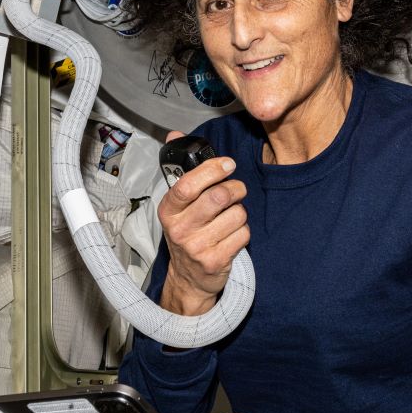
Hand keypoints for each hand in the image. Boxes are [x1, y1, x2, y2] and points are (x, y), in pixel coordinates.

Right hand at [158, 131, 249, 316]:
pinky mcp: (215, 262)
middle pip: (219, 197)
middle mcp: (179, 229)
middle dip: (236, 188)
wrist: (189, 278)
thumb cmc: (187, 232)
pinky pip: (243, 234)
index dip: (212, 170)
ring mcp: (196, 248)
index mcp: (168, 210)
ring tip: (230, 218)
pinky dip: (243, 232)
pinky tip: (232, 236)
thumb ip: (181, 169)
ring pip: (236, 215)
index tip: (227, 164)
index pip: (188, 184)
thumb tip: (175, 134)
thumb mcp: (178, 204)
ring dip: (240, 212)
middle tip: (237, 190)